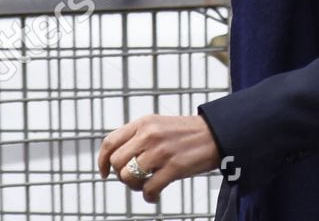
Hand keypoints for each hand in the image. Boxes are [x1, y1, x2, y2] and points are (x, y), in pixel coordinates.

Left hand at [98, 113, 220, 203]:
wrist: (217, 133)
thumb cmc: (187, 133)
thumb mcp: (159, 125)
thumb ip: (138, 137)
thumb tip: (116, 159)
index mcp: (144, 123)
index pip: (110, 142)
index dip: (102, 161)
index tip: (104, 173)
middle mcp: (149, 135)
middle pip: (117, 162)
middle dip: (121, 175)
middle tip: (134, 179)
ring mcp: (161, 151)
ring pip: (129, 176)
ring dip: (135, 187)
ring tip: (146, 186)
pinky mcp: (174, 167)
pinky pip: (149, 189)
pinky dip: (149, 196)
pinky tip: (154, 195)